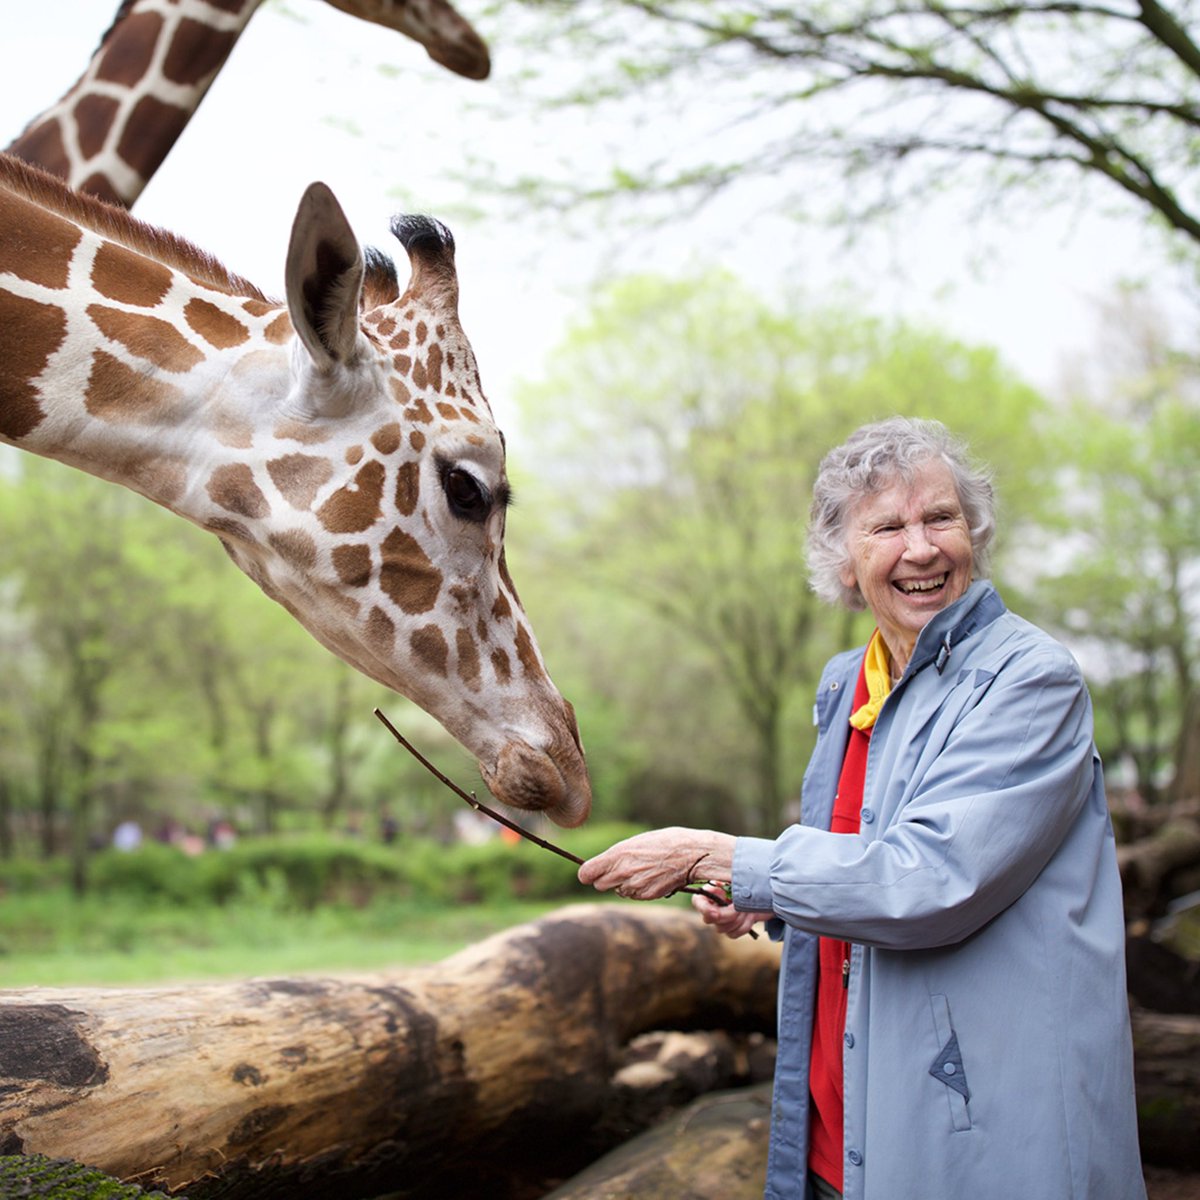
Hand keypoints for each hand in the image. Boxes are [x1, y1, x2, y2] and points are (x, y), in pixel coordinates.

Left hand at [578, 827, 735, 900]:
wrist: (692, 854)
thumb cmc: (666, 841)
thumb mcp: (637, 841)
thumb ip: (618, 855)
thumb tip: (606, 863)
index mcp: (618, 854)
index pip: (586, 873)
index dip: (588, 873)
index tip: (591, 871)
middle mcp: (623, 872)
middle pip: (599, 885)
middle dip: (605, 879)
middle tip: (619, 869)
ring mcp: (635, 886)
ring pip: (618, 891)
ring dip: (623, 884)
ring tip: (640, 871)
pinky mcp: (647, 895)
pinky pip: (634, 895)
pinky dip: (638, 890)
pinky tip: (650, 877)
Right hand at [692, 887, 769, 938]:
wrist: (765, 892)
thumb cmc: (749, 882)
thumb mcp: (737, 879)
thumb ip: (725, 880)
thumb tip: (716, 886)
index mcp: (710, 892)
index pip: (698, 902)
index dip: (705, 909)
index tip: (716, 913)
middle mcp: (712, 906)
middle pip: (710, 919)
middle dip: (728, 914)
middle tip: (740, 906)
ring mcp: (721, 920)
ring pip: (722, 928)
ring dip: (738, 919)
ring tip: (748, 908)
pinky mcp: (731, 929)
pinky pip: (732, 934)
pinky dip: (743, 926)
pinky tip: (750, 916)